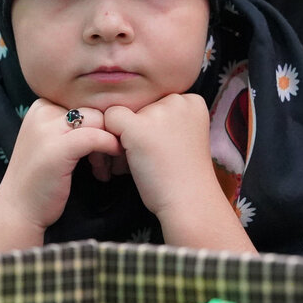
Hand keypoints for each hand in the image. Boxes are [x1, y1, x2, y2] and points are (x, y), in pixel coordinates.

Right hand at [0, 100, 121, 256]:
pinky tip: (104, 168)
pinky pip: (97, 137)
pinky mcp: (58, 148)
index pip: (84, 101)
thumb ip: (70, 125)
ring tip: (100, 168)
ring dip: (108, 143)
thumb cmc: (39, 179)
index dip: (98, 124)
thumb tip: (109, 115)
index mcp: (42, 106)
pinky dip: (109, 149)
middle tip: (103, 161)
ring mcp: (48, 128)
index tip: (98, 149)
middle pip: (93, 109)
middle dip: (106, 132)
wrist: (18, 210)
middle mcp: (42, 110)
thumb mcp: (52, 141)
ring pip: (98, 120)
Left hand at [103, 93, 212, 217]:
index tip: (160, 151)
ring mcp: (157, 111)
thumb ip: (163, 121)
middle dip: (136, 133)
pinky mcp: (137, 127)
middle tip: (146, 161)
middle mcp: (176, 100)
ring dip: (122, 139)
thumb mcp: (181, 138)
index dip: (152, 129)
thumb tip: (128, 114)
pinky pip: (110, 120)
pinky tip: (126, 161)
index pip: (156, 104)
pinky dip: (110, 141)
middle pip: (139, 108)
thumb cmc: (183, 177)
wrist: (190, 202)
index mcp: (192, 101)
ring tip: (136, 165)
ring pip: (123, 115)